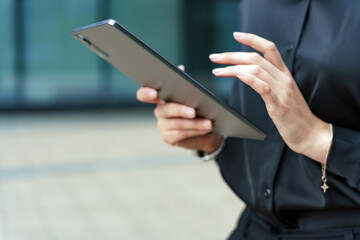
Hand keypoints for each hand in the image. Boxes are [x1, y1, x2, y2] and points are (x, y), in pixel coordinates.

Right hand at [136, 65, 222, 152]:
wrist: (205, 129)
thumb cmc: (197, 107)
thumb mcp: (191, 94)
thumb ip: (183, 82)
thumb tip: (180, 68)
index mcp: (159, 97)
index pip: (144, 94)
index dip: (146, 93)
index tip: (155, 93)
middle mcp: (158, 111)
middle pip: (165, 110)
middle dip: (180, 110)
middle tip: (194, 111)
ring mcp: (162, 125)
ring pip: (177, 124)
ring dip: (195, 123)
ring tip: (209, 122)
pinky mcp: (168, 137)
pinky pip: (182, 134)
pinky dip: (196, 130)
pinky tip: (207, 128)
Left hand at [210, 32, 331, 162]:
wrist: (311, 134)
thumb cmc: (294, 116)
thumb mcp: (282, 93)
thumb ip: (269, 81)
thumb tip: (249, 74)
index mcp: (284, 74)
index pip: (269, 48)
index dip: (252, 39)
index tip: (235, 35)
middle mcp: (283, 78)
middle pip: (256, 57)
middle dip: (232, 55)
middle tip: (214, 57)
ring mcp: (282, 90)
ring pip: (256, 69)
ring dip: (233, 68)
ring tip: (217, 71)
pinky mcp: (279, 105)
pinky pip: (263, 87)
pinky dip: (249, 78)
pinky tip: (238, 75)